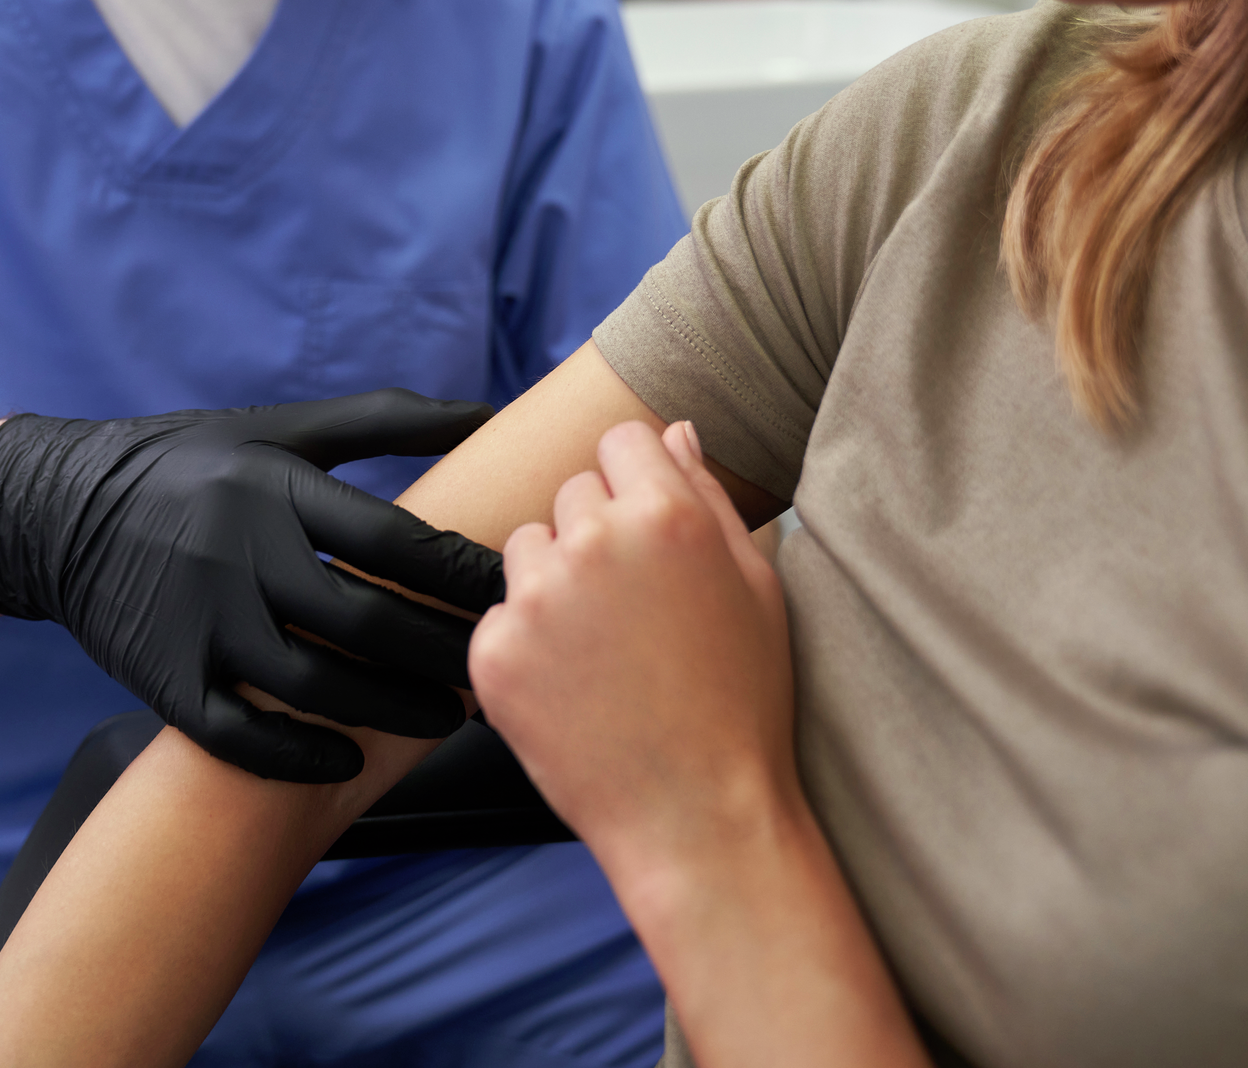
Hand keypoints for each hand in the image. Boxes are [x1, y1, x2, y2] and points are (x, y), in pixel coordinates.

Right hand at [0, 391, 504, 782]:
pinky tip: (350, 761)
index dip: (461, 573)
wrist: (57, 509)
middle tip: (492, 668)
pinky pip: (239, 736)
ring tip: (446, 718)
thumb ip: (384, 421)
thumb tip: (485, 414)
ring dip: (389, 710)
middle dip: (440, 653)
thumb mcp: (281, 429)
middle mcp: (237, 554)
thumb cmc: (193, 465)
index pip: (391, 538)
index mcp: (274, 488)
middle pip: (362, 619)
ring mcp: (198, 621)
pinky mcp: (162, 677)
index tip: (511, 594)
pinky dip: (298, 756)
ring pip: (311, 684)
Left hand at [472, 419, 798, 879]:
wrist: (699, 818)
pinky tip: (575, 688)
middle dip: (599, 535)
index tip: (654, 541)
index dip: (639, 486)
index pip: (622, 441)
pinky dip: (528, 646)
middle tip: (638, 612)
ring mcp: (535, 599)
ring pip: (529, 548)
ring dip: (556, 582)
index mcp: (667, 513)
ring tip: (606, 651)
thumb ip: (707, 493)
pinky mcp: (492, 654)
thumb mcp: (755, 584)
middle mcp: (594, 542)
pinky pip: (501, 616)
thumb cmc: (745, 700)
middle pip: (573, 494)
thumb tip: (672, 429)